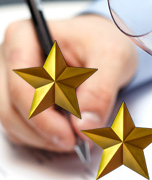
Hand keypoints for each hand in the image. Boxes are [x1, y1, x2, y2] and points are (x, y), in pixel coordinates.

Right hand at [0, 14, 137, 151]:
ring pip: (12, 121)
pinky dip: (43, 136)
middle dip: (44, 131)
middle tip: (76, 142)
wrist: (105, 47)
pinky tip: (68, 134)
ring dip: (43, 137)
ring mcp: (10, 80)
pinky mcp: (18, 99)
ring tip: (77, 138)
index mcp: (25, 36)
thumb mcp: (113, 57)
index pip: (21, 83)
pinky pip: (21, 127)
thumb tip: (84, 126)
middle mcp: (10, 57)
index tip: (70, 134)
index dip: (43, 114)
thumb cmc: (104, 42)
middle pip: (10, 106)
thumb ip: (100, 91)